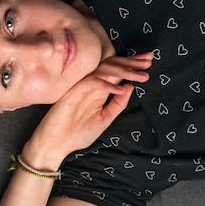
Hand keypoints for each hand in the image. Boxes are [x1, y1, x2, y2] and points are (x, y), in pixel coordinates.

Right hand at [22, 53, 152, 170]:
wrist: (56, 145)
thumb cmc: (76, 134)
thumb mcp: (104, 119)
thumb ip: (116, 105)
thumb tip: (130, 87)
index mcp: (98, 90)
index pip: (116, 72)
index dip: (132, 65)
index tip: (148, 61)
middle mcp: (90, 85)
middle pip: (111, 65)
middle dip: (131, 61)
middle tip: (149, 59)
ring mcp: (81, 87)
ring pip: (103, 70)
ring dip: (123, 71)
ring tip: (141, 75)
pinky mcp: (73, 93)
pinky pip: (92, 82)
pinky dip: (107, 84)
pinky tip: (120, 89)